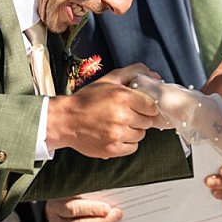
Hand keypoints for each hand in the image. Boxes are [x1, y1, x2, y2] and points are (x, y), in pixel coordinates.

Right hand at [44, 70, 160, 158]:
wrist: (65, 121)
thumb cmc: (86, 100)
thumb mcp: (108, 80)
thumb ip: (133, 72)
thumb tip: (155, 76)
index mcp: (123, 97)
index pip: (152, 106)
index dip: (146, 107)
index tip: (138, 107)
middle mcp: (122, 116)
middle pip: (147, 122)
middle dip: (139, 118)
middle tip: (125, 116)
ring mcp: (117, 134)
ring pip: (140, 135)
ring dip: (133, 131)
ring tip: (118, 126)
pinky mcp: (112, 149)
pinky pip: (132, 148)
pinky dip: (126, 143)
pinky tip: (115, 136)